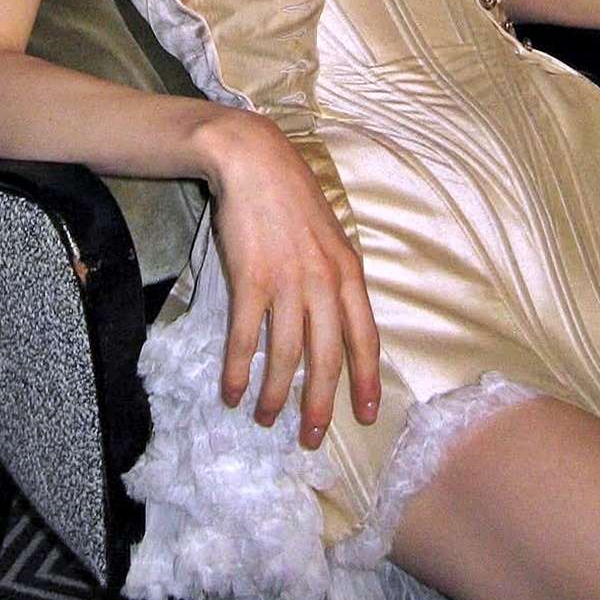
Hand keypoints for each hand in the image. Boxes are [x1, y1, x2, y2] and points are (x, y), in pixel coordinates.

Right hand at [197, 108, 380, 449]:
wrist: (254, 161)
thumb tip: (337, 319)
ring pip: (287, 354)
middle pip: (328, 357)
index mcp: (348, 271)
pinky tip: (232, 391)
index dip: (367, 380)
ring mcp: (287, 281)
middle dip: (320, 404)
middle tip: (311, 438)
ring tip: (265, 419)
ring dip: (275, 394)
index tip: (367, 415)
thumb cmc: (291, 197)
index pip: (365, 337)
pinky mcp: (251, 278)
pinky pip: (246, 337)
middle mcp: (324, 281)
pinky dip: (239, 369)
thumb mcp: (329, 235)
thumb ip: (336, 276)